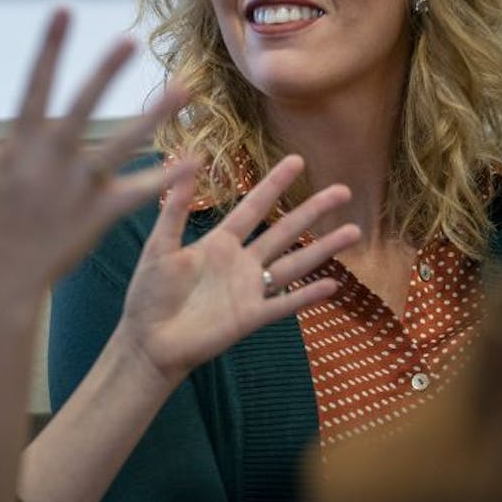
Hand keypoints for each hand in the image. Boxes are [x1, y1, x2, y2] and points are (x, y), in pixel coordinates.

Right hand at [0, 9, 189, 291]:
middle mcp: (53, 158)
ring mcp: (80, 186)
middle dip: (106, 72)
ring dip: (155, 115)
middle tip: (131, 39)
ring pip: (123, 143)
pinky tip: (195, 157)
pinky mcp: (102, 212)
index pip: (37, 82)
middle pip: (84, 106)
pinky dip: (167, 177)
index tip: (64, 9)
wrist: (0, 274)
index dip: (51, 46)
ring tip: (185, 89)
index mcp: (22, 141)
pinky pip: (141, 191)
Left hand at [114, 155, 360, 383]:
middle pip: (285, 230)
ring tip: (354, 232)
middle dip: (314, 210)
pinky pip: (284, 304)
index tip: (297, 160)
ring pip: (295, 264)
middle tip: (343, 190)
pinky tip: (332, 285)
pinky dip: (307, 295)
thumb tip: (180, 166)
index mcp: (219, 243)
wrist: (147, 342)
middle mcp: (241, 263)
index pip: (254, 206)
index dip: (275, 183)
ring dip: (324, 248)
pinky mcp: (250, 318)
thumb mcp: (159, 246)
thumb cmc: (149, 295)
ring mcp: (249, 290)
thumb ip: (173, 209)